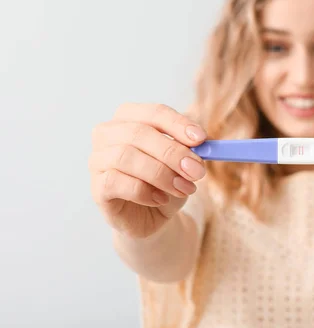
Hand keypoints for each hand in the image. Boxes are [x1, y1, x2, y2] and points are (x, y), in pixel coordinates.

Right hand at [88, 103, 206, 238]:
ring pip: (126, 157)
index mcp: (130, 117)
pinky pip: (117, 182)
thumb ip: (190, 150)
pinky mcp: (97, 187)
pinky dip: (145, 191)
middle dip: (173, 153)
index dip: (178, 124)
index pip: (154, 112)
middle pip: (139, 133)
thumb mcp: (182, 163)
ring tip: (184, 188)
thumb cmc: (165, 181)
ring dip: (162, 174)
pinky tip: (161, 199)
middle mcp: (108, 133)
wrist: (152, 215)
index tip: (201, 139)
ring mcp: (97, 160)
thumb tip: (202, 145)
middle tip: (197, 171)